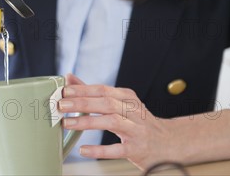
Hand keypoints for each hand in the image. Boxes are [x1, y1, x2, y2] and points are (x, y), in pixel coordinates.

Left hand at [59, 74, 174, 169]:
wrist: (167, 142)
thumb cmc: (138, 121)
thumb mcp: (120, 102)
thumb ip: (94, 92)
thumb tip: (70, 79)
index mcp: (127, 97)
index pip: (102, 90)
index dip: (82, 90)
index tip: (64, 90)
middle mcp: (133, 111)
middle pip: (106, 103)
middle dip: (82, 103)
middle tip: (62, 105)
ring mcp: (136, 130)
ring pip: (111, 121)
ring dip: (87, 122)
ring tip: (68, 124)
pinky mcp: (136, 149)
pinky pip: (117, 149)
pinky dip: (99, 149)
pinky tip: (84, 149)